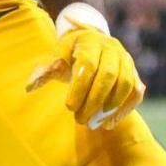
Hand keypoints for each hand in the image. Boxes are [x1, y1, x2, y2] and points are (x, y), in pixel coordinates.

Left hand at [26, 3, 144, 129]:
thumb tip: (29, 87)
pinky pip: (136, 93)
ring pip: (125, 84)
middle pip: (108, 76)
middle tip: (80, 120)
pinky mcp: (136, 74)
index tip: (68, 107)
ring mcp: (127, 60)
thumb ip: (45, 70)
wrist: (92, 42)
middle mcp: (112, 48)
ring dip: (109, 107)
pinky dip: (125, 110)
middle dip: (94, 101)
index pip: (88, 64)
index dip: (79, 87)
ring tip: (93, 123)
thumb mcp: (55, 56)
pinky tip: (109, 123)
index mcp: (91, 41)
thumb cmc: (70, 53)